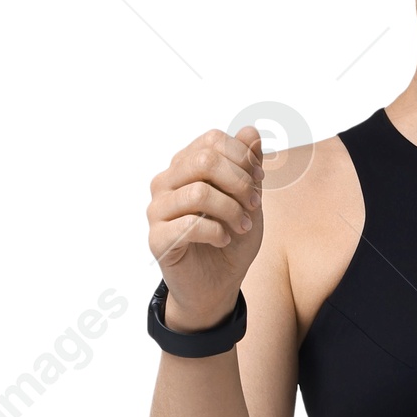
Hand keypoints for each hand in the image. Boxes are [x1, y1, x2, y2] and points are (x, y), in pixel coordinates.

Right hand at [147, 125, 263, 331]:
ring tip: (242, 226)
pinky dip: (216, 232)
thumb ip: (248, 166)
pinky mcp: (157, 238)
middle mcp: (166, 182)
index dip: (242, 157)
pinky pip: (189, 225)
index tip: (259, 181)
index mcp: (185, 166)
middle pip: (205, 160)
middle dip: (240, 183)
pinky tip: (223, 240)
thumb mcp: (248, 200)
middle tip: (254, 206)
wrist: (216, 285)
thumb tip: (252, 131)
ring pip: (198, 192)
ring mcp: (157, 209)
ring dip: (231, 210)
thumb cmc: (230, 239)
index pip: (212, 141)